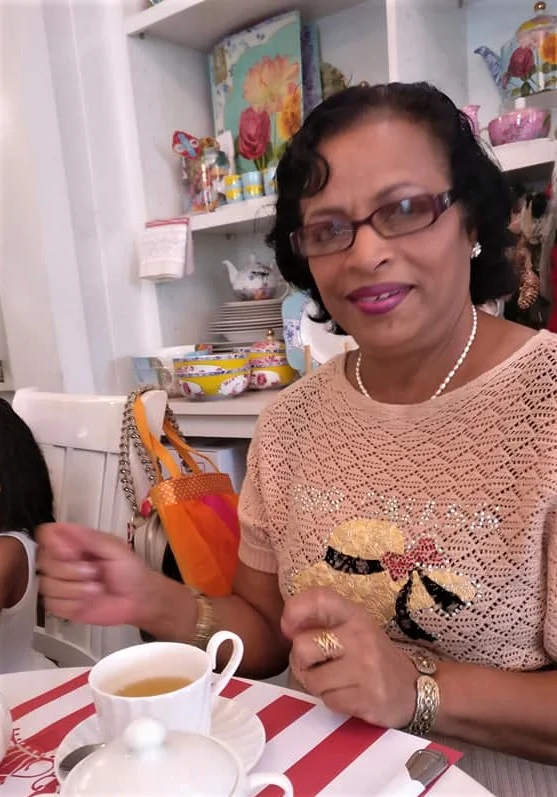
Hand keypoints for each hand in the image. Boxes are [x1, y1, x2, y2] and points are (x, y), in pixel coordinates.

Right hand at [37, 523, 154, 626]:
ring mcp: (62, 582)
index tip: (72, 553)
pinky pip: (53, 604)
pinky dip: (74, 603)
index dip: (54, 544)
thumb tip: (66, 528)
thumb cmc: (132, 572)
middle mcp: (66, 561)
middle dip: (71, 570)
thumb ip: (91, 538)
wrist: (138, 601)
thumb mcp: (116, 549)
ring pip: (47, 585)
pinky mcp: (62, 604)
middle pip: (43, 561)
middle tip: (94, 571)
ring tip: (95, 587)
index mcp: (77, 542)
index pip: (47, 535)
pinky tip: (89, 599)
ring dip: (76, 589)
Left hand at [281, 587, 416, 728]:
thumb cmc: (373, 658)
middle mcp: (360, 637)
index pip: (320, 598)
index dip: (295, 610)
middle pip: (302, 647)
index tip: (289, 627)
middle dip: (302, 662)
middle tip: (316, 666)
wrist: (414, 690)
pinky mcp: (368, 697)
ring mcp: (366, 668)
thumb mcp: (353, 629)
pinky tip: (349, 696)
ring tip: (337, 682)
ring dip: (318, 686)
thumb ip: (322, 623)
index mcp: (355, 615)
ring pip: (312, 680)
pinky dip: (333, 702)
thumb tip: (286, 626)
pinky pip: (329, 702)